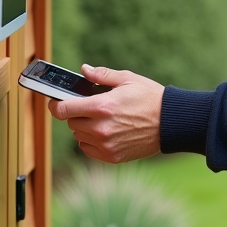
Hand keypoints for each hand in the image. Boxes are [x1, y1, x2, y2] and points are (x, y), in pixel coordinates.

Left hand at [48, 65, 164, 163]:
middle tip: (92, 107)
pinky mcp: (112, 156)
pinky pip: (88, 149)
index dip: (55, 105)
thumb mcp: (127, 80)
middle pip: (71, 122)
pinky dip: (91, 141)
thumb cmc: (150, 98)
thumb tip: (84, 70)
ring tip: (103, 119)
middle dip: (77, 113)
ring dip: (84, 127)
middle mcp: (101, 128)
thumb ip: (102, 75)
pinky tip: (105, 132)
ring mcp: (106, 144)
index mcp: (102, 106)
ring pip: (79, 136)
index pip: (63, 109)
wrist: (171, 122)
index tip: (55, 102)